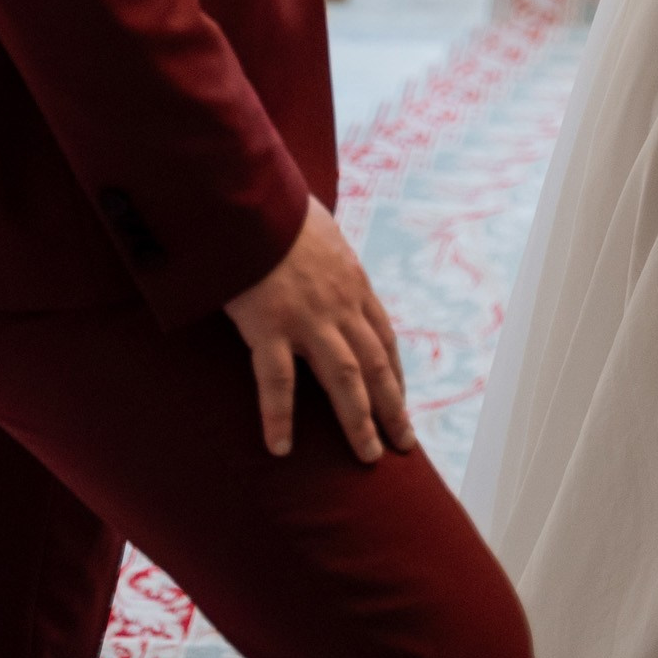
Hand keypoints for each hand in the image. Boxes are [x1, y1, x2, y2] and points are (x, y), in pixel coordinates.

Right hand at [225, 198, 414, 463]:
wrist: (252, 200)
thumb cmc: (280, 210)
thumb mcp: (320, 229)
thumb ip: (327, 252)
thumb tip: (325, 250)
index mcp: (352, 282)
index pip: (383, 336)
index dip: (395, 373)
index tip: (400, 400)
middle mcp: (339, 304)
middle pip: (375, 363)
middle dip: (393, 406)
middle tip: (405, 443)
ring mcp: (307, 317)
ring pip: (344, 378)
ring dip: (359, 420)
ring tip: (368, 457)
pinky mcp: (269, 326)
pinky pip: (278, 382)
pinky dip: (280, 417)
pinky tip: (281, 448)